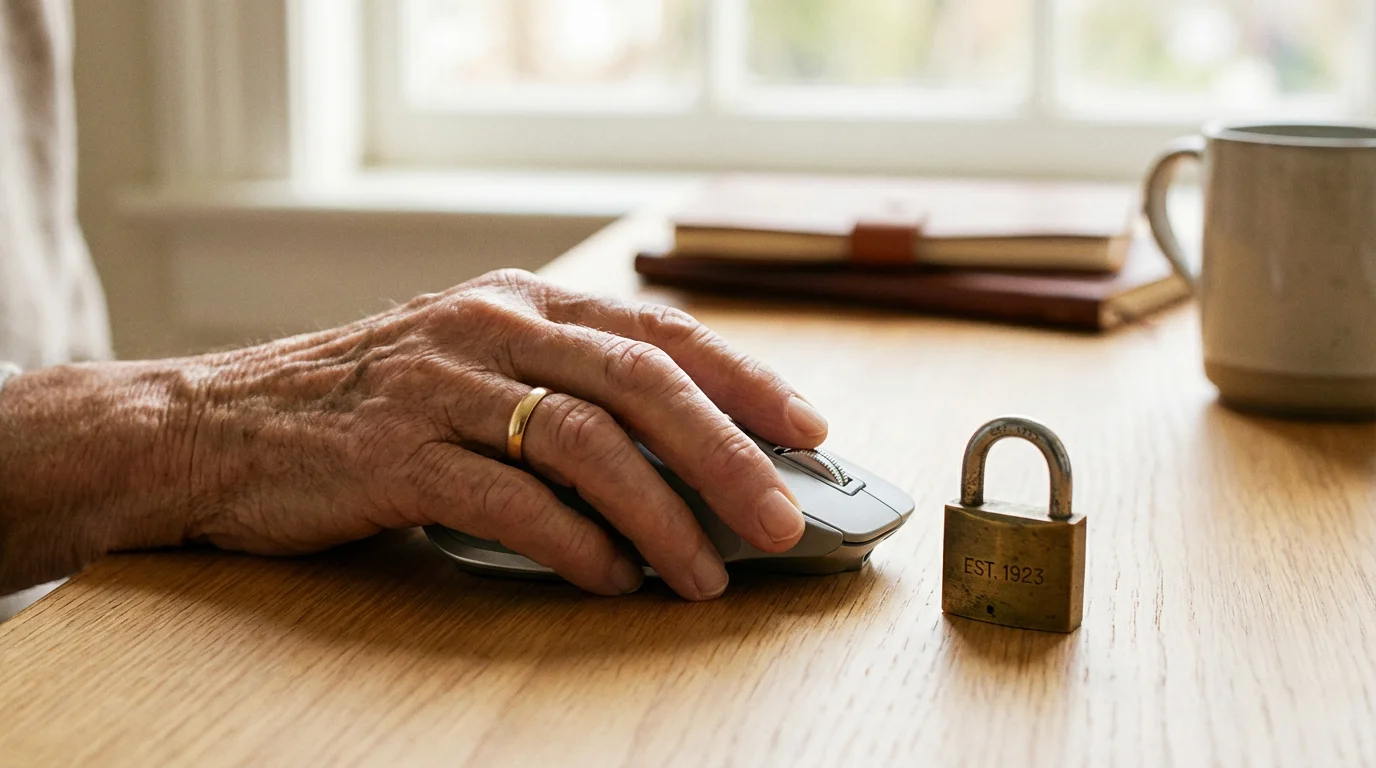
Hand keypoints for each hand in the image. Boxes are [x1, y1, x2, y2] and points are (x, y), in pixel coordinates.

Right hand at [153, 269, 828, 599]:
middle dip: (728, 454)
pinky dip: (574, 545)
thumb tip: (684, 463)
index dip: (744, 380)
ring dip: (662, 515)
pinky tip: (612, 578)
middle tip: (787, 516)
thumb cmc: (362, 406)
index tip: (810, 430)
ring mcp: (440, 385)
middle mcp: (489, 325)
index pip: (659, 333)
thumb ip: (562, 392)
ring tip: (708, 574)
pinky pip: (510, 500)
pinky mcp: (395, 452)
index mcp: (520, 301)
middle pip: (641, 383)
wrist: (216, 425)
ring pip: (586, 443)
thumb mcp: (470, 367)